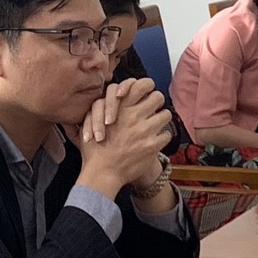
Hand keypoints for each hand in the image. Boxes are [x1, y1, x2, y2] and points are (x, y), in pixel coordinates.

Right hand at [77, 83, 175, 199]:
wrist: (102, 172)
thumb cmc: (94, 149)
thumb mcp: (90, 121)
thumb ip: (101, 107)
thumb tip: (114, 97)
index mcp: (121, 107)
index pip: (143, 85)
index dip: (146, 88)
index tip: (144, 95)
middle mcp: (135, 115)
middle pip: (158, 97)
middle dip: (156, 103)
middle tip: (152, 110)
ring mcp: (145, 130)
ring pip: (166, 114)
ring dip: (160, 120)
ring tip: (155, 126)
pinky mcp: (153, 145)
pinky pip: (167, 134)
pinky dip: (162, 138)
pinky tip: (154, 141)